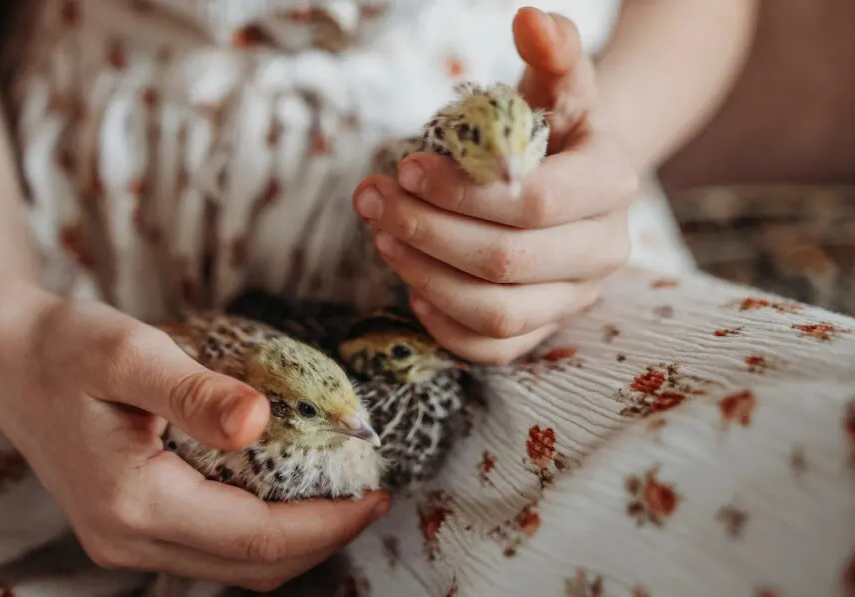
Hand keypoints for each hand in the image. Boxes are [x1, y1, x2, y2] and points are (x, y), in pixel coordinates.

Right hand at [0, 290, 389, 591]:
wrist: (10, 360)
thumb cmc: (67, 349)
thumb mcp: (130, 355)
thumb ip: (194, 393)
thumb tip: (259, 420)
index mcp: (135, 503)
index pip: (256, 537)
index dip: (327, 523)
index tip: (377, 492)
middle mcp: (128, 539)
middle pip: (252, 566)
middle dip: (322, 538)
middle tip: (371, 495)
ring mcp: (125, 541)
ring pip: (234, 565)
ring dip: (294, 539)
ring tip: (340, 496)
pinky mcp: (128, 529)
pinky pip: (211, 548)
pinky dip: (259, 531)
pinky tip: (285, 493)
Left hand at [352, 8, 634, 364]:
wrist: (577, 174)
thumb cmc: (554, 125)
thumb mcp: (557, 82)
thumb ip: (553, 50)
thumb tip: (528, 18)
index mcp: (611, 184)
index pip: (533, 204)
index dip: (461, 192)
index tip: (405, 168)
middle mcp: (603, 249)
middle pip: (508, 262)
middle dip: (427, 233)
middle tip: (373, 201)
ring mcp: (576, 296)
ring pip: (499, 312)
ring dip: (427, 278)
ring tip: (382, 239)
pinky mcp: (547, 327)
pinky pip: (497, 350)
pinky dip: (447, 329)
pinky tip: (412, 291)